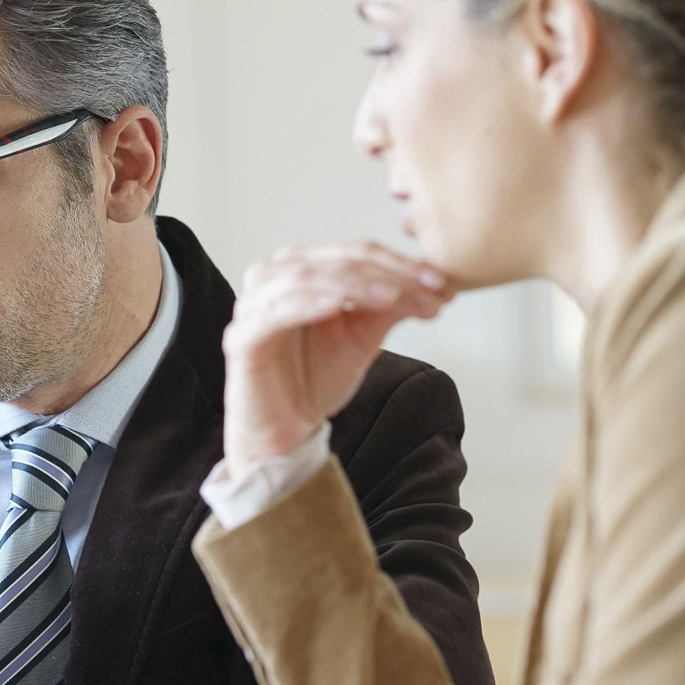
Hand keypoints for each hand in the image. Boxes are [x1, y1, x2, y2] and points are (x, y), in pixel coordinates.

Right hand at [222, 242, 450, 471]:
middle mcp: (273, 279)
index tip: (442, 281)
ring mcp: (253, 306)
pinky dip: (307, 303)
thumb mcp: (364, 337)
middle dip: (386, 273)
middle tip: (428, 288)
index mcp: (303, 271)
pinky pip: (274, 312)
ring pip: (305, 278)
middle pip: (333, 260)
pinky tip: (337, 305)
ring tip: (392, 295)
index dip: (400, 263)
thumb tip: (437, 285)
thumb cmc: (315, 379)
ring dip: (354, 284)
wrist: (286, 431)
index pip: (354, 253)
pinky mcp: (242, 338)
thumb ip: (392, 307)